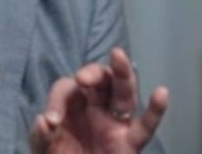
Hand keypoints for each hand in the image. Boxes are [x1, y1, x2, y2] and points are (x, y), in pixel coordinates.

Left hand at [29, 48, 169, 152]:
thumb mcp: (44, 150)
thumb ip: (40, 136)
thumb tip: (45, 121)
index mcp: (73, 106)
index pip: (68, 88)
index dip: (58, 100)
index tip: (52, 121)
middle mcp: (96, 108)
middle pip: (101, 79)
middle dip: (94, 72)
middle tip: (85, 78)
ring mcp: (116, 123)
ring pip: (124, 92)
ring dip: (122, 73)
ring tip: (118, 56)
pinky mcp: (131, 142)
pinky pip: (146, 125)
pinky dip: (156, 110)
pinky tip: (161, 93)